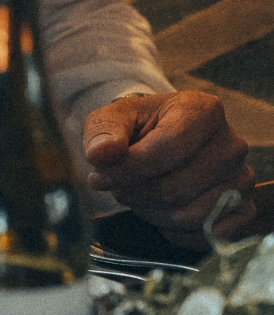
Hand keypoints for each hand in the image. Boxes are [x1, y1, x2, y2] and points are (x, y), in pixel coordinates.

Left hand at [84, 91, 255, 249]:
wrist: (163, 138)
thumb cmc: (138, 126)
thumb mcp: (114, 118)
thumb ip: (104, 132)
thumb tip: (100, 155)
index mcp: (202, 109)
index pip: (168, 147)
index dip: (129, 169)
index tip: (99, 178)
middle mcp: (231, 143)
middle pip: (176, 187)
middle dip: (135, 193)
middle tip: (117, 187)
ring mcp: (242, 178)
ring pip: (189, 215)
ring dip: (151, 212)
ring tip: (136, 195)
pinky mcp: (244, 208)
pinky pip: (205, 234)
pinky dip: (173, 229)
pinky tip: (159, 209)